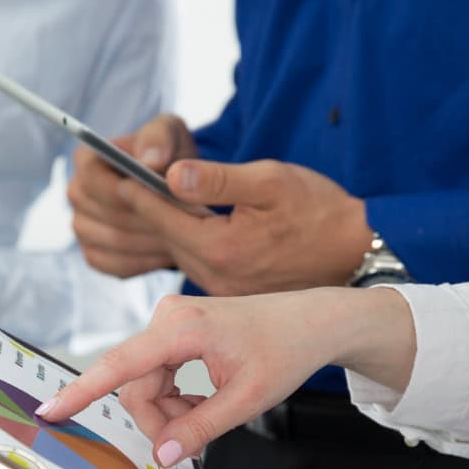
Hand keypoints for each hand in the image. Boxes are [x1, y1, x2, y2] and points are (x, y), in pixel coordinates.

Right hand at [40, 287, 405, 467]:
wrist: (311, 322)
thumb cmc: (286, 350)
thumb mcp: (246, 400)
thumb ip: (199, 429)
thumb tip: (162, 455)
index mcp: (182, 329)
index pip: (119, 366)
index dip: (82, 392)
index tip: (51, 411)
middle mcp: (168, 318)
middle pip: (135, 387)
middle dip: (159, 420)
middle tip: (194, 440)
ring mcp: (169, 322)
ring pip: (145, 385)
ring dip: (170, 412)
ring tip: (209, 416)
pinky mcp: (174, 330)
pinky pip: (157, 375)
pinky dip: (175, 398)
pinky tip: (203, 401)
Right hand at [66, 114, 197, 277]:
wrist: (175, 189)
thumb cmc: (169, 155)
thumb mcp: (170, 134)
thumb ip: (159, 139)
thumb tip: (150, 159)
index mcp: (86, 160)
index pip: (92, 178)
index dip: (124, 189)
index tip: (158, 194)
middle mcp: (77, 193)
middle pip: (105, 214)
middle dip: (144, 217)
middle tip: (182, 220)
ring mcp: (82, 227)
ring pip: (115, 242)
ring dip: (151, 240)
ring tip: (183, 235)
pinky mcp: (95, 255)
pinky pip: (118, 265)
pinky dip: (146, 261)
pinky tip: (170, 252)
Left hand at [117, 159, 372, 294]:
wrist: (354, 254)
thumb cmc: (319, 211)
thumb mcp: (271, 182)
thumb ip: (219, 179)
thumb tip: (172, 173)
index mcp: (223, 247)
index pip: (164, 216)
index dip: (138, 191)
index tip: (114, 173)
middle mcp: (218, 276)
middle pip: (166, 237)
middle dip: (142, 210)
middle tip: (114, 184)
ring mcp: (224, 291)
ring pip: (179, 252)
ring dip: (162, 227)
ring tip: (141, 200)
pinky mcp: (232, 295)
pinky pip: (196, 264)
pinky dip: (184, 242)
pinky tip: (180, 225)